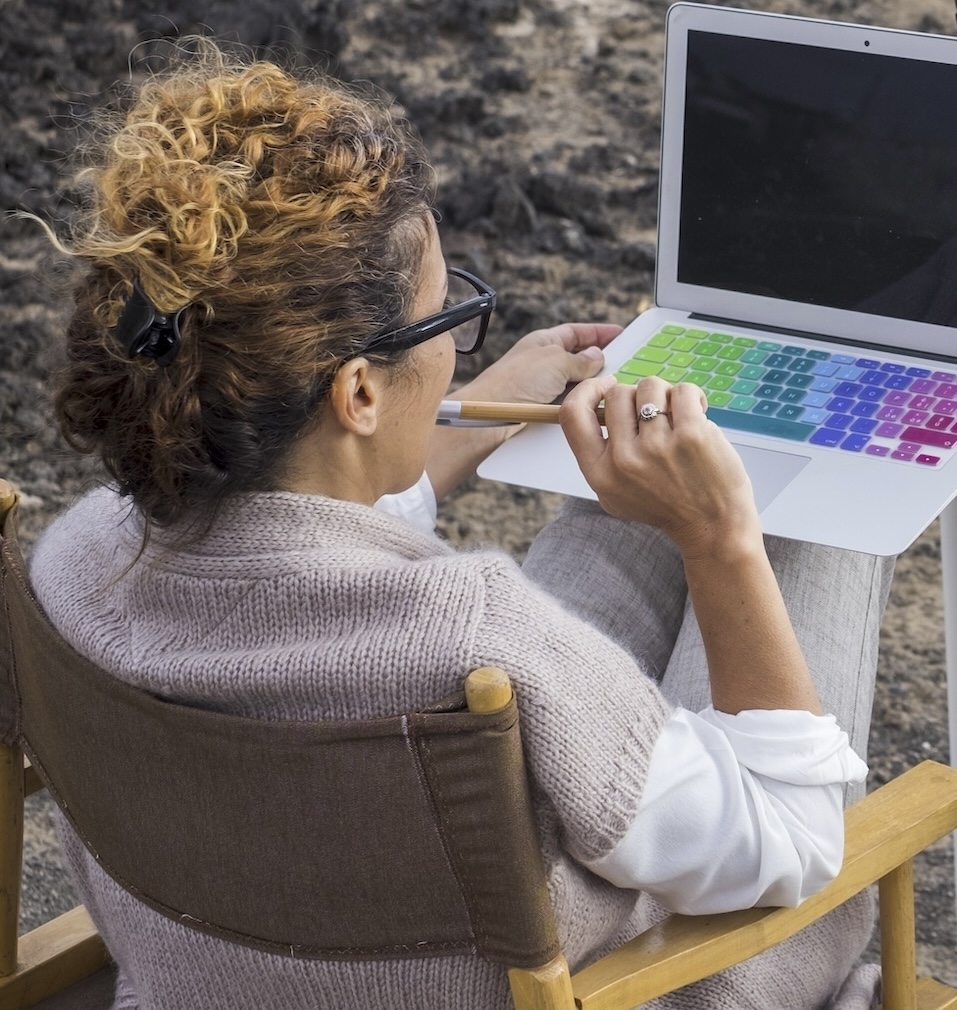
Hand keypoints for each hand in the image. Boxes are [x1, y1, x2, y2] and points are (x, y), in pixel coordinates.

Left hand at [427, 322, 620, 500]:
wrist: (489, 419)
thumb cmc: (514, 383)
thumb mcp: (555, 361)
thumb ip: (580, 359)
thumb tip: (598, 356)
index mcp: (543, 343)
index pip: (576, 333)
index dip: (599, 333)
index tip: (621, 334)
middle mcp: (543, 365)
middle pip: (579, 360)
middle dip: (600, 363)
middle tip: (624, 365)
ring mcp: (543, 389)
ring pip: (577, 386)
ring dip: (592, 388)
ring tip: (612, 389)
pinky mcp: (543, 412)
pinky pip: (571, 406)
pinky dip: (584, 406)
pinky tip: (595, 409)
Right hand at [560, 375, 761, 559]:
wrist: (712, 527)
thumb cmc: (667, 505)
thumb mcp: (616, 492)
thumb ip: (601, 454)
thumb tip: (598, 403)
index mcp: (600, 473)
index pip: (573, 415)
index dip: (587, 391)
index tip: (606, 387)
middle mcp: (623, 460)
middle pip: (618, 394)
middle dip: (638, 396)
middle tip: (656, 415)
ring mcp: (657, 447)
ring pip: (650, 387)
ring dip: (666, 396)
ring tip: (678, 419)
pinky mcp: (691, 436)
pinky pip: (683, 391)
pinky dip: (693, 397)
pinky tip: (698, 414)